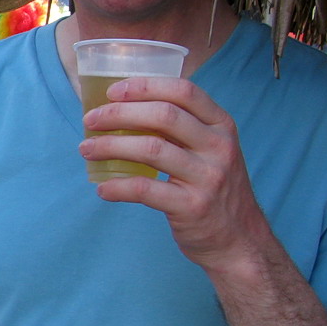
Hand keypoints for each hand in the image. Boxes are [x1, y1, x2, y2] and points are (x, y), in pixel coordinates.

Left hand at [83, 75, 273, 269]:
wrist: (239, 239)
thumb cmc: (213, 188)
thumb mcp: (210, 151)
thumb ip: (180, 131)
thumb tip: (122, 112)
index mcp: (221, 126)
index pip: (184, 92)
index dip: (145, 86)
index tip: (112, 92)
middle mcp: (219, 147)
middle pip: (163, 115)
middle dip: (119, 113)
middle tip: (90, 120)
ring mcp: (208, 177)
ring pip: (150, 149)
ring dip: (110, 146)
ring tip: (86, 149)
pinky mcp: (192, 206)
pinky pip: (145, 190)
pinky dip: (117, 187)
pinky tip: (103, 188)